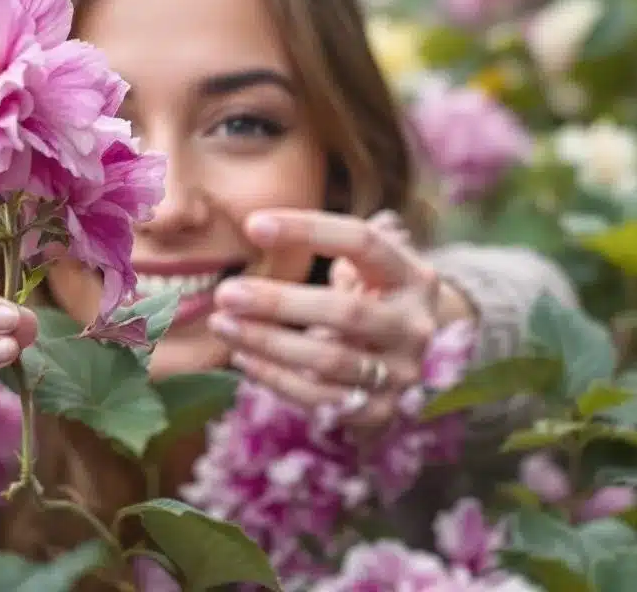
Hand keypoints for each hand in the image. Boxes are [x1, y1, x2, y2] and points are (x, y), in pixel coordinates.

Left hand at [209, 209, 470, 432]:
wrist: (411, 364)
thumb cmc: (375, 300)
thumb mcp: (370, 268)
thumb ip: (332, 243)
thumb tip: (263, 224)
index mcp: (413, 277)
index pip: (362, 242)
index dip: (308, 230)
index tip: (253, 225)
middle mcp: (414, 326)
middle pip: (345, 311)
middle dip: (279, 302)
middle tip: (226, 292)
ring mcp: (400, 373)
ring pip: (328, 360)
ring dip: (267, 342)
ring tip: (222, 323)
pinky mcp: (378, 412)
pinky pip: (318, 398)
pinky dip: (274, 378)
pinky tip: (241, 356)